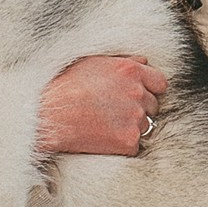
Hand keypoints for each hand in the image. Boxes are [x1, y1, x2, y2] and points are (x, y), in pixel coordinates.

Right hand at [36, 55, 169, 158]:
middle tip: (114, 112)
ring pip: (145, 126)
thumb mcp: (93, 61)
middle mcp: (137, 93)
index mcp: (131, 71)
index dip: (150, 90)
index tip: (138, 95)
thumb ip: (123, 61)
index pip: (160, 83)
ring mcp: (135, 119)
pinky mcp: (129, 142)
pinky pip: (134, 145)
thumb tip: (143, 63)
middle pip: (153, 106)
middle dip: (139, 109)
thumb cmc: (64, 86)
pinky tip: (102, 138)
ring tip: (105, 125)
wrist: (47, 115)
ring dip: (131, 126)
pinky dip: (122, 145)